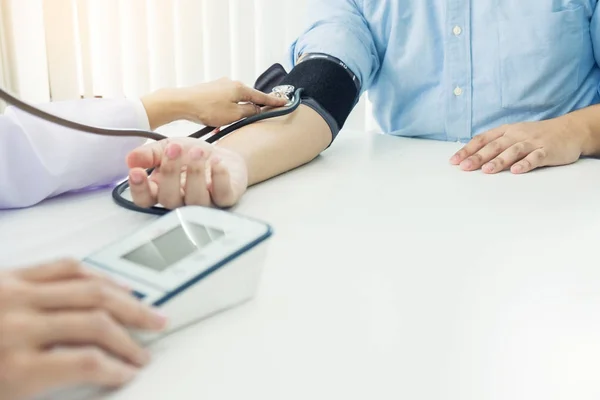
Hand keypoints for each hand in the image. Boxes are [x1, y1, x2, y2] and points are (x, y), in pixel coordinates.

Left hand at [0, 259, 167, 399]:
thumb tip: (98, 371)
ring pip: (91, 289)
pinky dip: (99, 275)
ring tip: (149, 313)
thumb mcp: (7, 395)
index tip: (130, 372)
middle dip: (132, 337)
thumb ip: (51, 383)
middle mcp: (17, 325)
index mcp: (13, 367)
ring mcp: (14, 295)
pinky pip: (67, 267)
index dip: (119, 368)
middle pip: (97, 323)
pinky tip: (116, 285)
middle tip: (146, 348)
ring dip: (129, 303)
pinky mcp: (8, 276)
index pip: (88, 363)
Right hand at [127, 138, 246, 208]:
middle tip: (174, 149)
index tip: (136, 171)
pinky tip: (217, 161)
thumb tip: (131, 159)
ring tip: (197, 151)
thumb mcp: (166, 148)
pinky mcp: (225, 199)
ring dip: (195, 173)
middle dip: (170, 172)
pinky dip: (220, 177)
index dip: (139, 189)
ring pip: (196, 200)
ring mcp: (204, 204)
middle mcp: (181, 202)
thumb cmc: (189, 157)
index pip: (144, 200)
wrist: (221, 156)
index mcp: (161, 192)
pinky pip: (222, 195)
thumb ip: (149, 154)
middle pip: (169, 199)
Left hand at [141, 78, 286, 129]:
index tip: (285, 103)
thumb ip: (249, 112)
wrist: (181, 103)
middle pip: (247, 98)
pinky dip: (223, 113)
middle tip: (253, 120)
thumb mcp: (233, 115)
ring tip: (224, 126)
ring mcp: (219, 86)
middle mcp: (231, 83)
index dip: (274, 102)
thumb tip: (257, 109)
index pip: (261, 97)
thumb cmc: (207, 109)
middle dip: (250, 110)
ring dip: (233, 115)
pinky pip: (223, 103)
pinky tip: (215, 123)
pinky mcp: (209, 91)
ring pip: (234, 102)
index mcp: (240, 88)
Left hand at [449, 118, 584, 173]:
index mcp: (506, 131)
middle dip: (478, 157)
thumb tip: (470, 158)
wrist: (570, 129)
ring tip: (487, 171)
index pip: (482, 139)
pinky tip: (516, 171)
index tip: (454, 161)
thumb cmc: (536, 135)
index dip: (468, 150)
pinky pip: (535, 157)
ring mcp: (533, 142)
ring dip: (499, 161)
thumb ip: (495, 145)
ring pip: (513, 151)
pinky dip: (526, 163)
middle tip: (464, 167)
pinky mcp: (548, 151)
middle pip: (494, 146)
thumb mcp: (514, 135)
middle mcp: (517, 135)